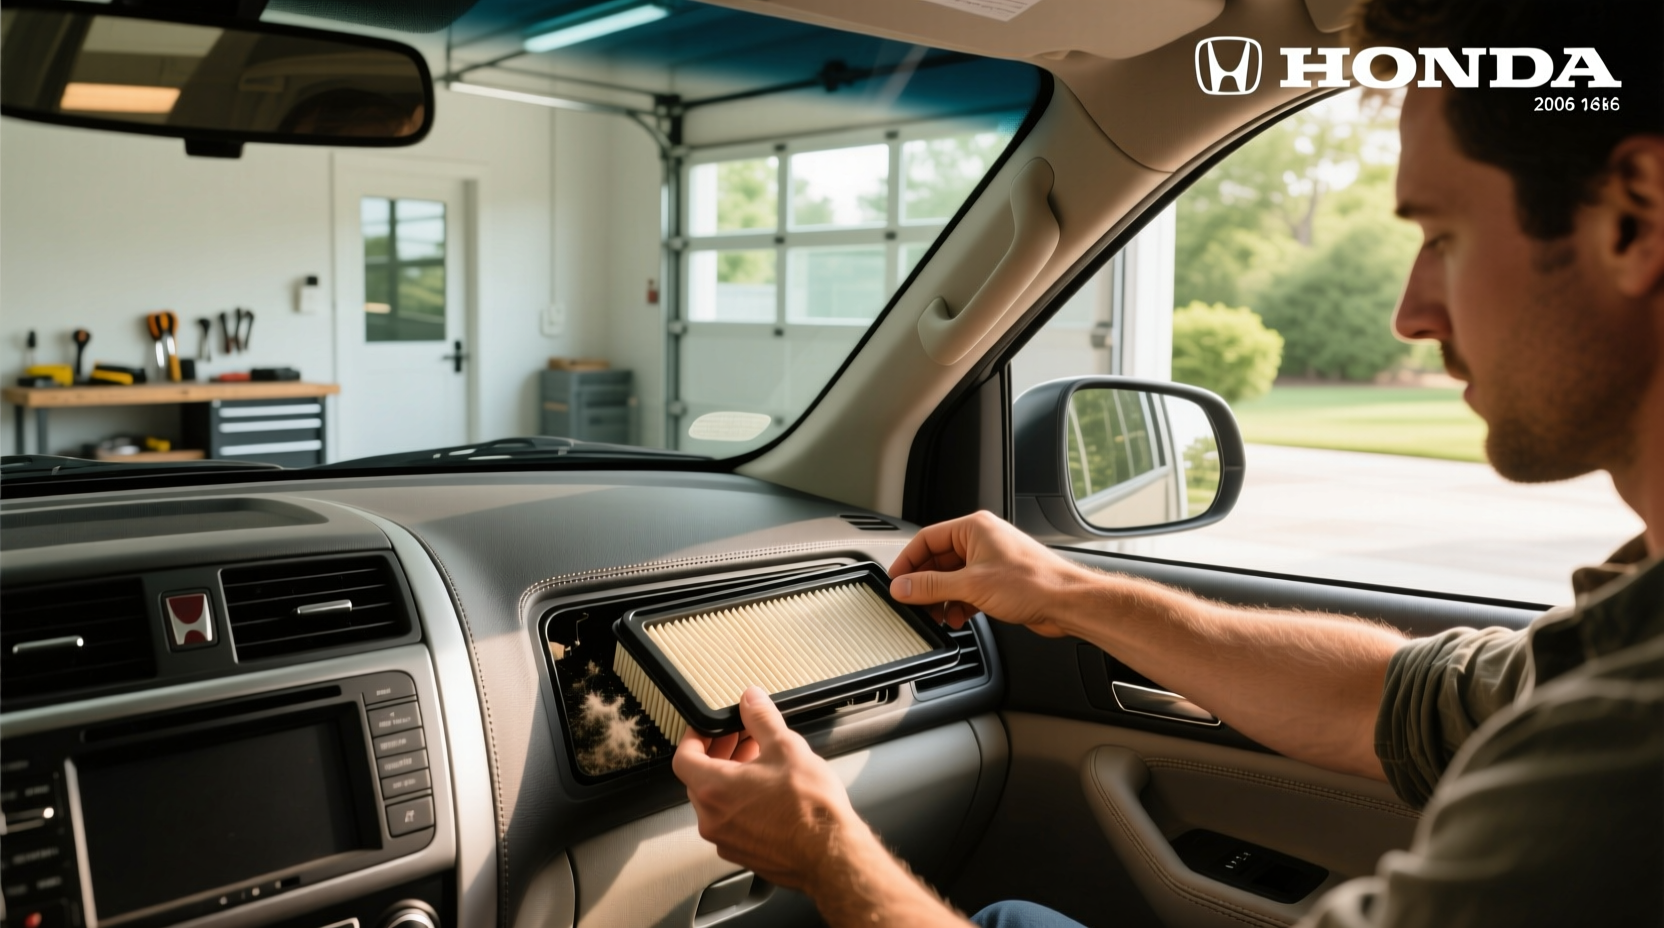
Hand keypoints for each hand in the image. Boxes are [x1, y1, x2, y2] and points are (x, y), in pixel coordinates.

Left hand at [673, 687, 867, 893]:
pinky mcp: (745, 854)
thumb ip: (761, 719)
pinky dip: (742, 804)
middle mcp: (713, 819)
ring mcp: (727, 840)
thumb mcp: (785, 747)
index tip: (708, 730)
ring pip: (717, 803)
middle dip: (719, 755)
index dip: (694, 738)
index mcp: (714, 788)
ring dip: (732, 779)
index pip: (684, 757)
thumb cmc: (809, 808)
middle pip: (700, 779)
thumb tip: (751, 699)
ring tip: (761, 764)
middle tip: (741, 740)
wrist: (831, 853)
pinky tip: (769, 794)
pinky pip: (733, 823)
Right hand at [888, 510, 1086, 635]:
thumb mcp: (971, 585)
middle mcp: (982, 541)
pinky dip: (959, 605)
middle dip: (925, 584)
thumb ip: (931, 586)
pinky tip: (957, 619)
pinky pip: (967, 591)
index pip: (927, 539)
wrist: (1067, 602)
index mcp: (974, 528)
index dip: (908, 561)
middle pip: (938, 560)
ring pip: (952, 578)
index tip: (895, 580)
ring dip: (942, 598)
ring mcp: (991, 562)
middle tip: (912, 602)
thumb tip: (903, 587)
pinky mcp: (998, 582)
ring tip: (935, 615)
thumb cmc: (1034, 582)